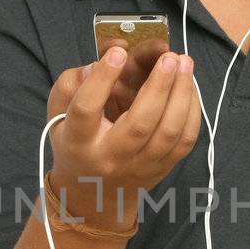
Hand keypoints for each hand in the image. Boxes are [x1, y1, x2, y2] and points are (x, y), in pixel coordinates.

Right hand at [46, 46, 200, 229]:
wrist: (94, 195)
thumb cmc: (77, 145)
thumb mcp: (57, 117)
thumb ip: (69, 86)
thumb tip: (98, 64)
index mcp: (78, 143)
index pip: (87, 109)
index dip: (102, 79)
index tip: (118, 53)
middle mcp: (111, 157)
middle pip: (139, 124)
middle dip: (159, 86)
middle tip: (169, 57)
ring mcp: (140, 166)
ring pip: (169, 132)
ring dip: (182, 94)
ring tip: (185, 63)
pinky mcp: (162, 168)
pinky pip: (185, 140)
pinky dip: (192, 110)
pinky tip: (189, 86)